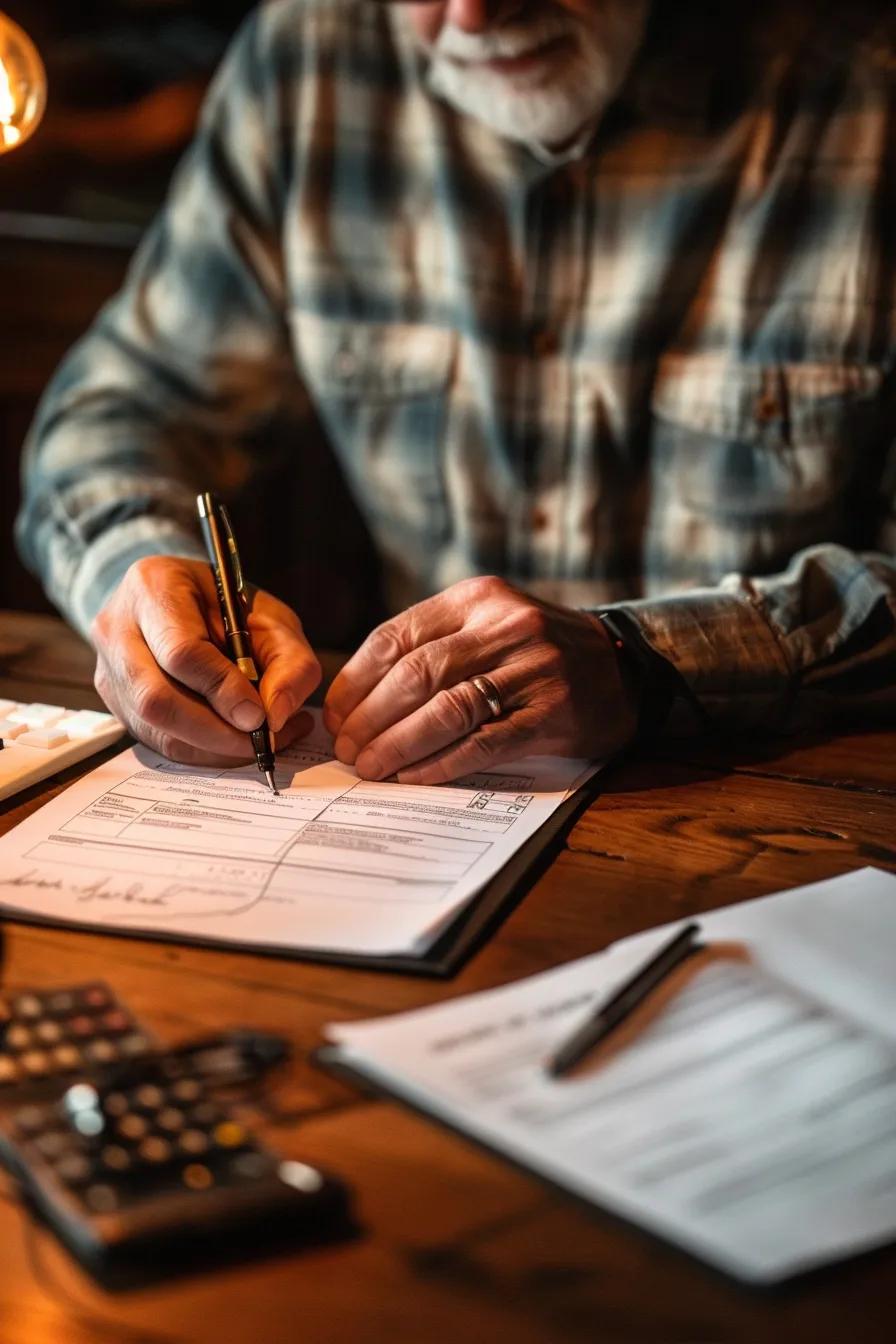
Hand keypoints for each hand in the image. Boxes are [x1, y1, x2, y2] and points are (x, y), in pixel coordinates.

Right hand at [91, 556, 320, 764]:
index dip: (222, 690)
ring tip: (257, 743)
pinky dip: (200, 751)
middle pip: (156, 699)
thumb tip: (277, 716)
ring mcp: (108, 668)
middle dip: (216, 732)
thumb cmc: (229, 606)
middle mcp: (117, 628)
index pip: (181, 651)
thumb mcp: (272, 617)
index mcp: (154, 587)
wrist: (184, 602)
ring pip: (154, 728)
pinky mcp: (114, 702)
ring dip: (211, 748)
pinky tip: (233, 743)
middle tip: (263, 742)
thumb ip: (289, 661)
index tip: (260, 716)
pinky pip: (155, 740)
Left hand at [323, 576, 638, 783]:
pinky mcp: (552, 714)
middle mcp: (506, 626)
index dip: (356, 680)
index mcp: (479, 599)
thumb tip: (358, 699)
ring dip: (397, 744)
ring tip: (370, 767)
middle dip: (370, 717)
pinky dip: (440, 763)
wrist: (626, 668)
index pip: (397, 636)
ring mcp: (533, 670)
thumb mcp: (491, 625)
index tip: (334, 714)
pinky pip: (483, 743)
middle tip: (346, 749)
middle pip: (416, 674)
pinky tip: (412, 776)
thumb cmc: (539, 654)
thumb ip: (436, 647)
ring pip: (446, 709)